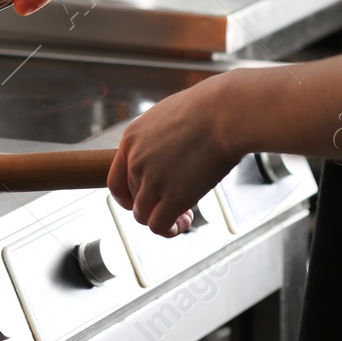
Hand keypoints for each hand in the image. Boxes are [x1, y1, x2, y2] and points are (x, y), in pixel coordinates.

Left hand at [108, 72, 244, 236]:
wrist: (225, 113)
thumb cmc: (207, 110)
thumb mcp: (169, 118)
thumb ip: (158, 140)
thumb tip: (166, 156)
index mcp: (131, 140)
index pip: (116, 181)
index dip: (129, 195)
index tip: (147, 198)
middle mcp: (135, 161)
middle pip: (134, 198)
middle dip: (155, 203)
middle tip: (181, 199)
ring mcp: (152, 179)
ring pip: (142, 215)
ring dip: (162, 218)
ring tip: (185, 213)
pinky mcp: (172, 196)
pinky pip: (158, 225)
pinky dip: (170, 229)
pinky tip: (186, 220)